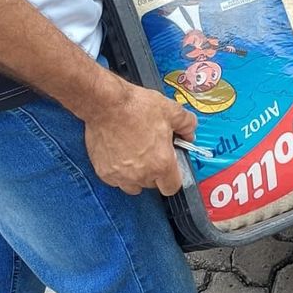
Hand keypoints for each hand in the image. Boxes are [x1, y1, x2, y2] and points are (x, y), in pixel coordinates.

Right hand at [82, 77, 196, 196]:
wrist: (107, 105)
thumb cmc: (138, 107)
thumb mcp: (172, 110)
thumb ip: (187, 125)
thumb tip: (189, 134)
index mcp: (161, 163)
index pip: (172, 187)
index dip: (174, 177)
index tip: (172, 166)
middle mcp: (140, 175)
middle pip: (153, 185)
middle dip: (156, 171)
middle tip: (155, 150)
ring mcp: (120, 176)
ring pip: (133, 186)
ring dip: (138, 175)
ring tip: (138, 153)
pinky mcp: (103, 173)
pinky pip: (116, 180)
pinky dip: (121, 171)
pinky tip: (122, 153)